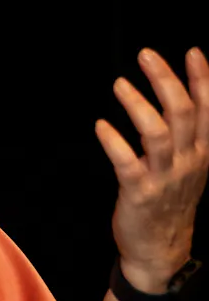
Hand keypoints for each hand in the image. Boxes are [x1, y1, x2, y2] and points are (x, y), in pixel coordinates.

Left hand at [96, 47, 208, 291]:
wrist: (162, 248)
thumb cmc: (169, 200)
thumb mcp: (188, 166)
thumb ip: (184, 135)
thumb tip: (173, 97)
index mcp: (201, 152)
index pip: (206, 109)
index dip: (201, 80)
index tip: (192, 52)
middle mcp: (188, 161)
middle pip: (182, 113)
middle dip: (166, 81)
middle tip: (146, 55)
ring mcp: (165, 177)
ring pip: (158, 134)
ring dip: (138, 106)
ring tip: (120, 85)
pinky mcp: (139, 193)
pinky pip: (127, 162)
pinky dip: (113, 141)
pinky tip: (101, 125)